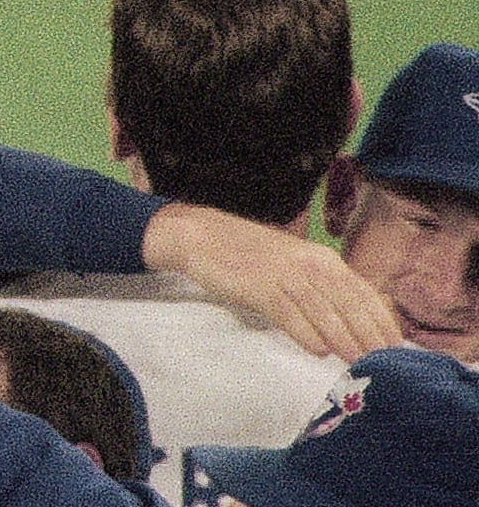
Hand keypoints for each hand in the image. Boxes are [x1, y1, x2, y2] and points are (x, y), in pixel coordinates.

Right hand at [144, 201, 400, 359]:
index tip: (396, 347)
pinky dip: (305, 333)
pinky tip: (318, 351)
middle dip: (369, 335)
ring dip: (344, 338)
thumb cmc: (251, 255)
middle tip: (384, 363)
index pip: (364, 292)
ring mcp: (284, 274)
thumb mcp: (296, 263)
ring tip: (358, 362)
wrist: (204, 236)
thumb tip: (353, 320)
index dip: (382, 320)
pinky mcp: (259, 286)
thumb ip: (323, 286)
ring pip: (323, 310)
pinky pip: (288, 313)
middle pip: (349, 303)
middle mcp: (309, 264)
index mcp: (323, 258)